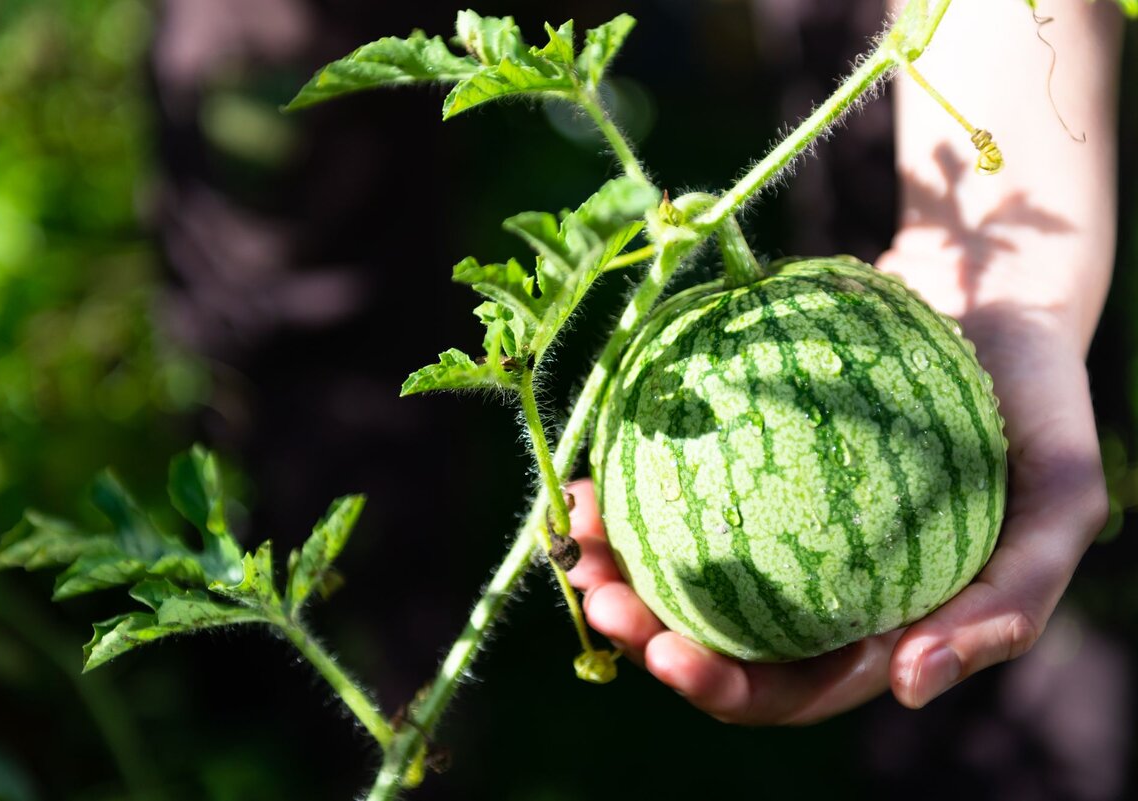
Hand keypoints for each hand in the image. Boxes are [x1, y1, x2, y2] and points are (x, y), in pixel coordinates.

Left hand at [566, 246, 1108, 723]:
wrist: (995, 298)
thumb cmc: (1039, 406)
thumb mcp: (1061, 503)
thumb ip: (1009, 603)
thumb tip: (908, 686)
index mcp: (876, 624)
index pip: (790, 686)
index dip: (722, 687)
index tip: (664, 653)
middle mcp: (815, 586)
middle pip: (716, 635)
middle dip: (645, 631)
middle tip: (597, 595)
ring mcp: (775, 522)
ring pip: (680, 565)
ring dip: (618, 562)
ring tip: (575, 528)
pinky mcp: (745, 461)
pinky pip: (677, 486)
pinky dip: (629, 488)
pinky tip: (590, 472)